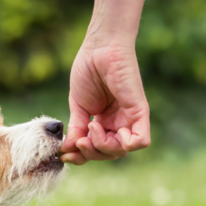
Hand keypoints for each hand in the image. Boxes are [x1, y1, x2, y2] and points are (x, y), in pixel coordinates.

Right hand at [60, 42, 150, 164]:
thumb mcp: (77, 106)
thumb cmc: (88, 70)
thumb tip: (67, 151)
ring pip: (122, 151)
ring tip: (91, 126)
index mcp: (104, 123)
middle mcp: (118, 123)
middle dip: (91, 153)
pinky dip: (124, 144)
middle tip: (80, 140)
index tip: (65, 153)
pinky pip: (141, 141)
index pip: (96, 150)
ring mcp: (129, 119)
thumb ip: (76, 130)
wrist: (99, 48)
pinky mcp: (139, 112)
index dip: (81, 156)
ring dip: (102, 146)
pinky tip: (106, 129)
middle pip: (109, 154)